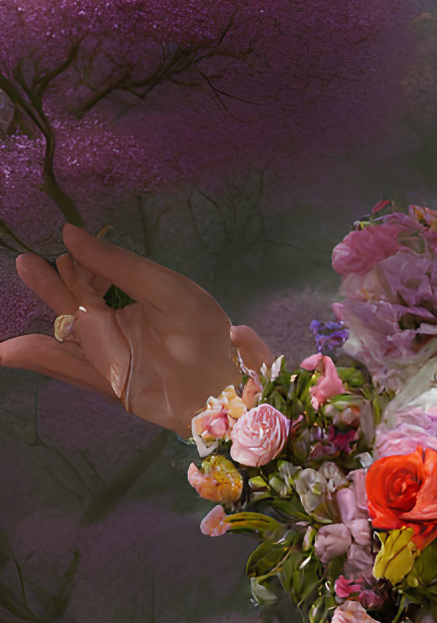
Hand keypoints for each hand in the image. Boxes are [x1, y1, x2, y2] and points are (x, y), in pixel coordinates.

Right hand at [0, 226, 274, 434]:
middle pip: (73, 300)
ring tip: (10, 321)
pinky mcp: (107, 380)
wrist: (227, 388)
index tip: (69, 244)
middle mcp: (115, 322)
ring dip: (36, 324)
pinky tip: (7, 351)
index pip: (95, 272)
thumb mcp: (168, 291)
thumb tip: (72, 234)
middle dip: (50, 284)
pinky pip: (67, 367)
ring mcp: (108, 352)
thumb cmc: (206, 334)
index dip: (83, 260)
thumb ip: (120, 266)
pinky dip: (38, 359)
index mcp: (133, 294)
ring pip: (64, 332)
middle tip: (27, 263)